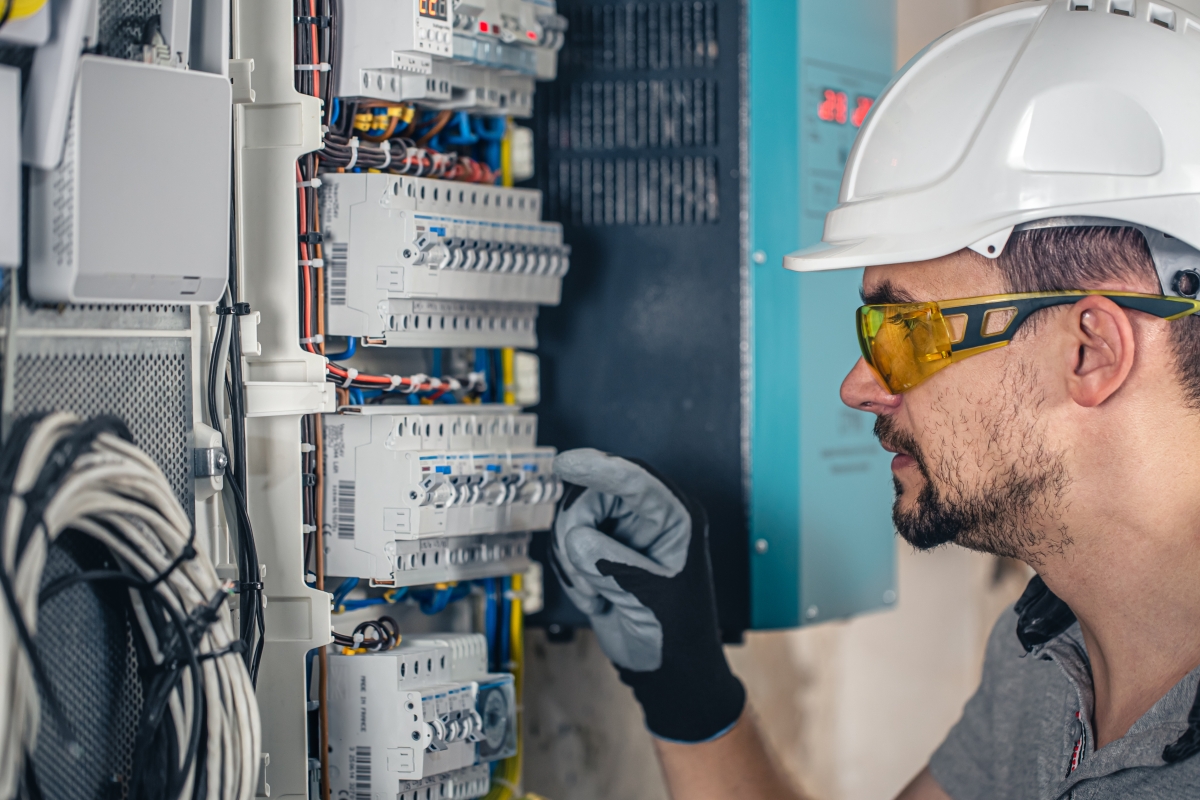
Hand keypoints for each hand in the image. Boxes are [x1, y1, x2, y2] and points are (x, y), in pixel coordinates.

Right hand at [550, 448, 744, 741]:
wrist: (665, 666)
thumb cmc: (678, 633)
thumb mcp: (653, 599)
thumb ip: (615, 566)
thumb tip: (579, 538)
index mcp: (677, 518)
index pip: (636, 480)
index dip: (600, 468)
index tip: (568, 463)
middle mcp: (649, 518)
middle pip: (592, 496)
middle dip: (579, 534)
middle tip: (589, 573)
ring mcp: (622, 532)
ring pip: (572, 521)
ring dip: (575, 561)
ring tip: (599, 590)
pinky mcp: (601, 549)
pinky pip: (565, 545)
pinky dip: (571, 574)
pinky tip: (595, 596)